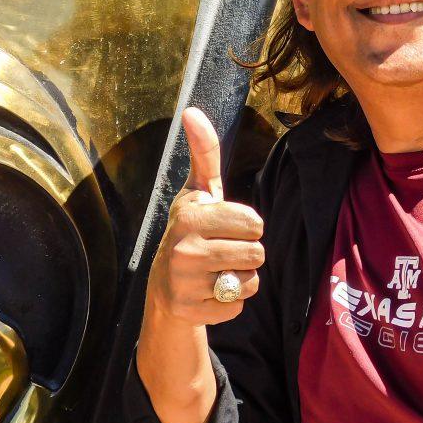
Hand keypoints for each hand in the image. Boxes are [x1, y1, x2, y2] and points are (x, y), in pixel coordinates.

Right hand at [145, 107, 263, 326]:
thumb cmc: (192, 230)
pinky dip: (230, 301)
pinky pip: (238, 305)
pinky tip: (209, 292)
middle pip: (258, 254)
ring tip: (218, 271)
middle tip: (223, 251)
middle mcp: (183, 248)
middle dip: (248, 254)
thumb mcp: (199, 193)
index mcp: (190, 215)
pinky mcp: (191, 312)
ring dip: (241, 278)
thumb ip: (204, 153)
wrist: (164, 285)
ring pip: (251, 281)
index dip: (248, 227)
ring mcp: (184, 283)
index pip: (255, 223)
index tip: (226, 227)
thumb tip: (192, 110)